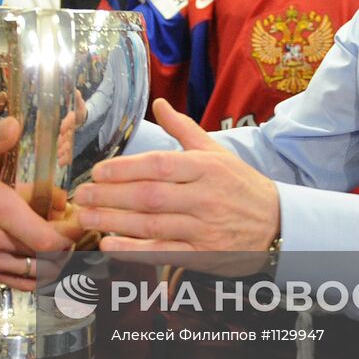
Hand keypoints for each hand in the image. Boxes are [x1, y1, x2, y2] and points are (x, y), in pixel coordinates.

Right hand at [0, 117, 71, 290]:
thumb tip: (16, 125)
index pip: (49, 241)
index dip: (72, 235)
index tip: (79, 216)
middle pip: (49, 261)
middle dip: (69, 245)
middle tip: (74, 222)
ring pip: (35, 276)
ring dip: (54, 262)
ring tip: (62, 239)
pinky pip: (15, 282)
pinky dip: (34, 276)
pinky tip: (40, 259)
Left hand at [73, 99, 279, 257]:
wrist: (277, 225)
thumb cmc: (239, 185)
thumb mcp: (216, 152)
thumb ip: (183, 128)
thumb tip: (158, 103)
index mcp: (205, 167)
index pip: (159, 165)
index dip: (124, 169)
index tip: (97, 171)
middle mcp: (203, 197)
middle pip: (149, 196)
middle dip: (110, 196)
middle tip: (80, 196)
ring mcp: (203, 228)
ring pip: (152, 225)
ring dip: (114, 222)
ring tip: (84, 218)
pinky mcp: (202, 255)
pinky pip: (164, 252)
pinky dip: (134, 250)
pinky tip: (109, 246)